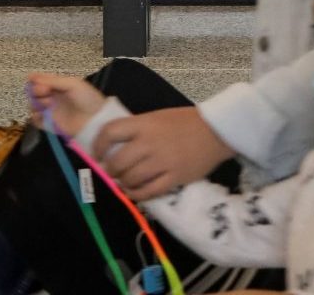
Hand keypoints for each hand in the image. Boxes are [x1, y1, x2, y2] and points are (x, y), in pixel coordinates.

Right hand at [26, 72, 105, 133]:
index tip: (34, 80)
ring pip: (33, 106)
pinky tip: (42, 115)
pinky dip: (36, 117)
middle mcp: (52, 97)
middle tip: (45, 92)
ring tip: (47, 104)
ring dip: (36, 103)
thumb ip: (53, 81)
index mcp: (58, 86)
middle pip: (34, 93)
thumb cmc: (86, 98)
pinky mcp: (50, 124)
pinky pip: (36, 120)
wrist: (95, 120)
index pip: (40, 81)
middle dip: (35, 91)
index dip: (35, 80)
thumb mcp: (72, 84)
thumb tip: (31, 77)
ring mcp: (50, 111)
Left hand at [97, 104, 231, 199]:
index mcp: (143, 124)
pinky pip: (148, 192)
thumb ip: (136, 130)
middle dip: (110, 170)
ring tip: (124, 181)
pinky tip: (134, 192)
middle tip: (112, 172)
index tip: (97, 154)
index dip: (97, 146)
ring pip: (130, 179)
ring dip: (123, 183)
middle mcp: (149, 143)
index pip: (110, 133)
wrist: (216, 131)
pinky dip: (137, 195)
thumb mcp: (156, 117)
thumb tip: (113, 148)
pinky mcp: (174, 178)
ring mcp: (162, 162)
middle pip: (117, 162)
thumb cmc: (185, 122)